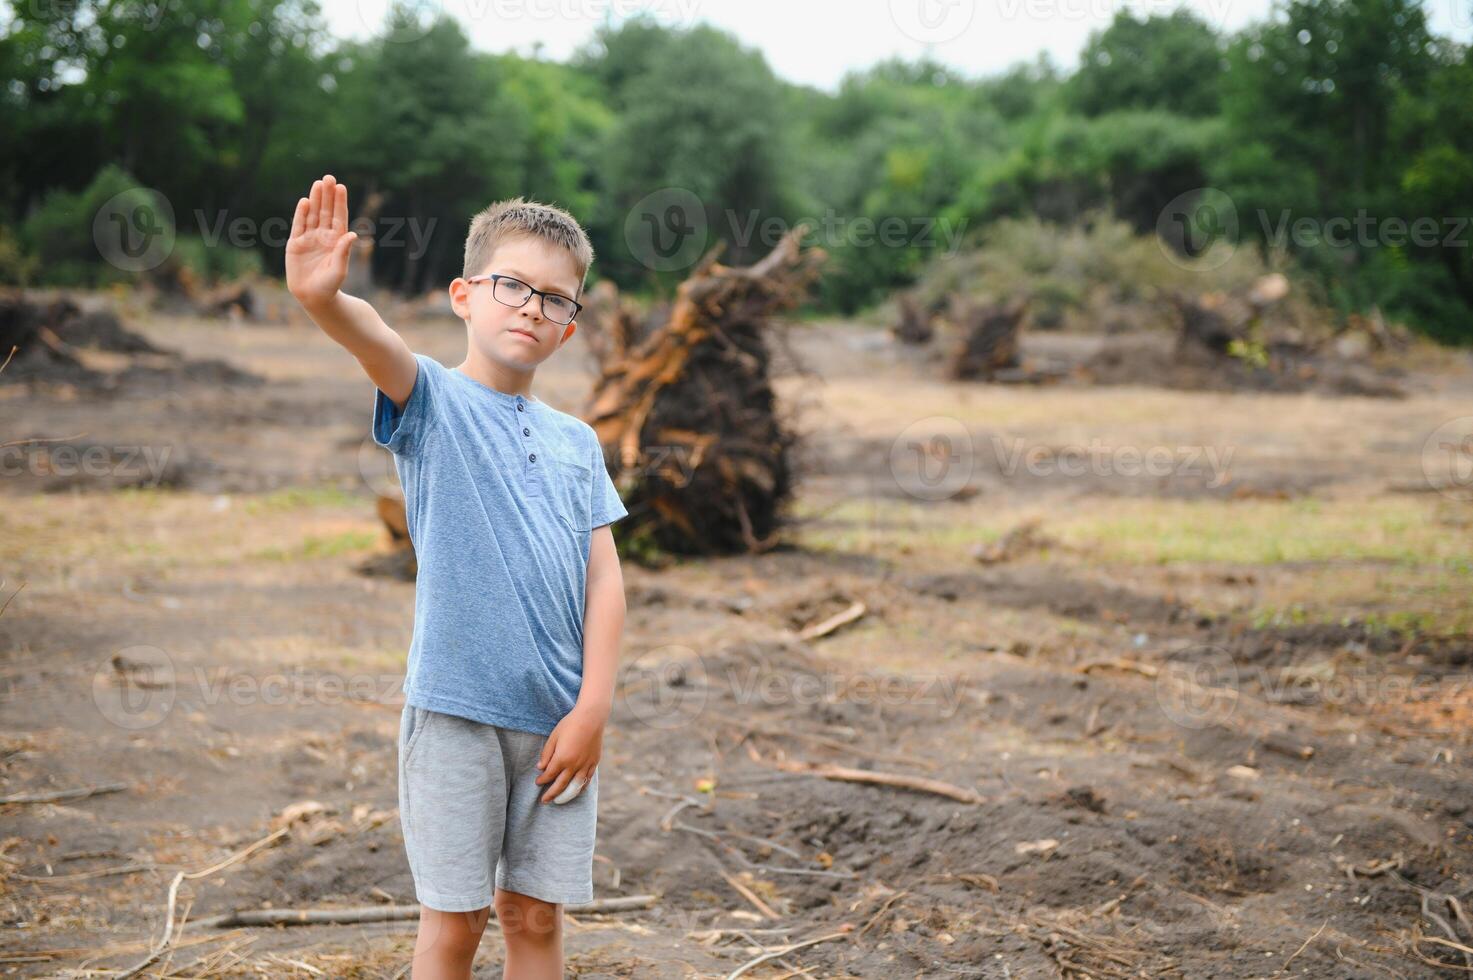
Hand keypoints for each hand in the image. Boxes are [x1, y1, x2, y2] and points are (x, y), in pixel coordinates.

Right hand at [286, 174, 356, 308]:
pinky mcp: (295, 244)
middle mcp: (324, 237)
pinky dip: (301, 213)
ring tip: (318, 183)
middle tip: (329, 177)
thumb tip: (352, 234)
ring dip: (315, 199)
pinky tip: (305, 201)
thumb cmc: (330, 286)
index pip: (339, 217)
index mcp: (337, 241)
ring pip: (313, 215)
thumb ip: (343, 252)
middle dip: (327, 195)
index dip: (340, 202)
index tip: (341, 187)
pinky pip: (298, 225)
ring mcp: (309, 238)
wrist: (313, 296)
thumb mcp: (339, 269)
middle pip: (326, 211)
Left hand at [534, 704, 603, 803]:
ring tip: (559, 801)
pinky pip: (587, 780)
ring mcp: (585, 765)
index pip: (549, 775)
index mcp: (562, 758)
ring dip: (566, 796)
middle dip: (551, 794)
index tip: (537, 783)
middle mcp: (574, 765)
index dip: (542, 780)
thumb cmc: (570, 724)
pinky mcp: (594, 763)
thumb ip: (546, 754)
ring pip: (575, 787)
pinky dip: (581, 787)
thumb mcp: (554, 736)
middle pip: (561, 785)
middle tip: (544, 801)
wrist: (591, 717)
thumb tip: (540, 768)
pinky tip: (576, 791)